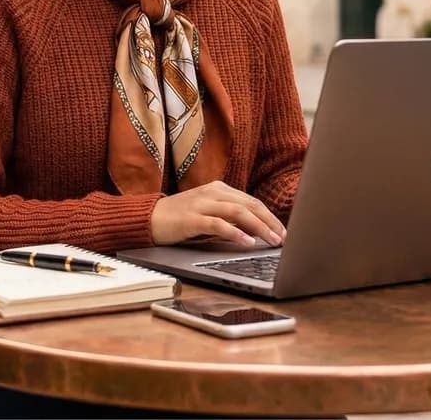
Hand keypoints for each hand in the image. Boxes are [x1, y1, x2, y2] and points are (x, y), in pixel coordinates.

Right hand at [150, 181, 285, 246]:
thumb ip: (229, 217)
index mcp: (219, 189)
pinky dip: (235, 233)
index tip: (283, 231)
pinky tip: (247, 242)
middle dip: (270, 222)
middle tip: (283, 238)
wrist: (148, 218)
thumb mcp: (208, 213)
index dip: (270, 216)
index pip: (251, 201)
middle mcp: (212, 193)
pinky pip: (218, 224)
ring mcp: (201, 204)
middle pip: (249, 204)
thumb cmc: (180, 218)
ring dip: (259, 227)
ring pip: (238, 212)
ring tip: (271, 240)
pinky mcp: (191, 218)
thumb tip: (256, 230)